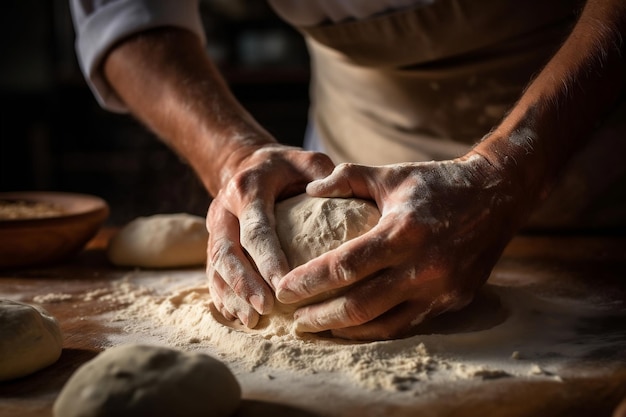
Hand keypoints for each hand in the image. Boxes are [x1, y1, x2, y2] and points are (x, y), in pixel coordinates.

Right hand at [207, 144, 333, 327]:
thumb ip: (323, 174)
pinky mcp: (213, 242)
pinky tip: (238, 316)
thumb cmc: (284, 167)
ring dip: (232, 296)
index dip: (267, 258)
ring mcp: (214, 228)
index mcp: (247, 190)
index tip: (282, 285)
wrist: (243, 163)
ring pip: (216, 266)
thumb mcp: (305, 160)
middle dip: (244, 284)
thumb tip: (342, 195)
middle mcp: (224, 210)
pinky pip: (212, 272)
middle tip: (265, 309)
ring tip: (252, 322)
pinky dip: (223, 296)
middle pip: (227, 252)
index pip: (256, 228)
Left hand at [275, 152, 528, 339]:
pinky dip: (376, 329)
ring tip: (318, 327)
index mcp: (403, 231)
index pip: (345, 266)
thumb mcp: (391, 174)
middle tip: (294, 319)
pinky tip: (355, 327)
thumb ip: (347, 178)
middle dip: (320, 317)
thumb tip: (309, 190)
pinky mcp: (454, 300)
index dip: (309, 281)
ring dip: (345, 330)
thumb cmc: (437, 183)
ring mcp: (442, 289)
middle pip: (359, 305)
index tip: (283, 289)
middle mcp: (424, 266)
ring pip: (383, 324)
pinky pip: (408, 324)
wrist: (498, 195)